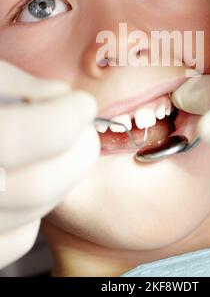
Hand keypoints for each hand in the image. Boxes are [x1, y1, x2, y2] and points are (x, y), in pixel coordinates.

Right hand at [0, 61, 98, 268]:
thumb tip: (58, 98)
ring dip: (63, 177)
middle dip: (77, 152)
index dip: (64, 118)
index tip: (80, 102)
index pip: (20, 136)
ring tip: (64, 149)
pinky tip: (27, 179)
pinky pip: (15, 239)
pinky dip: (35, 210)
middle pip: (35, 186)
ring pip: (31, 215)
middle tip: (83, 128)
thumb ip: (12, 83)